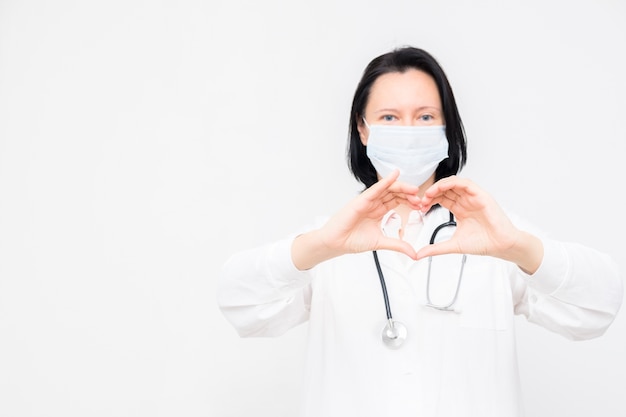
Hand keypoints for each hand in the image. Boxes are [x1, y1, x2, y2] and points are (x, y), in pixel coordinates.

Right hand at [292, 170, 421, 269]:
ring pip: (387, 189)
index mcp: (378, 211)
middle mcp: (374, 203)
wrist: (336, 243)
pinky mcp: (361, 200)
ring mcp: (367, 200)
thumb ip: (397, 245)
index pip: (397, 201)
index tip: (421, 206)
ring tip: (414, 189)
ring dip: (401, 187)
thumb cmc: (352, 240)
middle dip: (408, 194)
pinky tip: (395, 175)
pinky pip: (375, 189)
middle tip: (421, 198)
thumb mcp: (381, 242)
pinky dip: (385, 181)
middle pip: (394, 193)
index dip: (409, 201)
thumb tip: (414, 253)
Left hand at [415, 176, 542, 272]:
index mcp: (460, 210)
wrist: (501, 245)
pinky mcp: (481, 195)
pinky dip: (452, 183)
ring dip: (439, 186)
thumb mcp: (453, 245)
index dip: (429, 201)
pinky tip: (442, 188)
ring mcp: (473, 197)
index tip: (420, 208)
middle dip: (431, 193)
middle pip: (445, 190)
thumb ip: (435, 248)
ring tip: (429, 194)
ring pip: (454, 184)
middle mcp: (466, 201)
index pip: (441, 199)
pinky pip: (465, 184)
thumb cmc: (483, 244)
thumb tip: (419, 255)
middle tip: (421, 201)